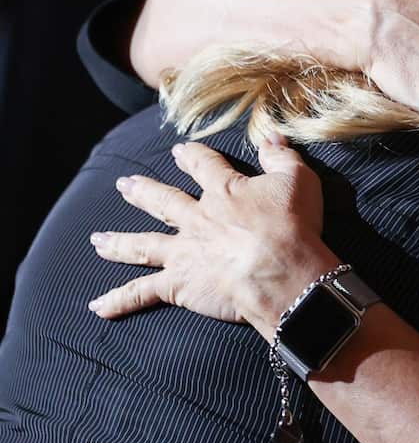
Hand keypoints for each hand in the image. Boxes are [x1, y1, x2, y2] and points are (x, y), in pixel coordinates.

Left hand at [89, 137, 338, 337]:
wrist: (282, 272)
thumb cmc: (294, 226)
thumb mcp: (298, 180)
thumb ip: (281, 156)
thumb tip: (272, 136)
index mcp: (224, 191)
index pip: (203, 166)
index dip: (191, 157)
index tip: (180, 151)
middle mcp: (197, 218)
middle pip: (163, 201)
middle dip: (143, 192)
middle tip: (124, 185)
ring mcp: (183, 251)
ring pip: (143, 244)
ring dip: (118, 242)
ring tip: (97, 240)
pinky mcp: (178, 284)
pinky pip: (141, 292)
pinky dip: (118, 300)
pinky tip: (97, 307)